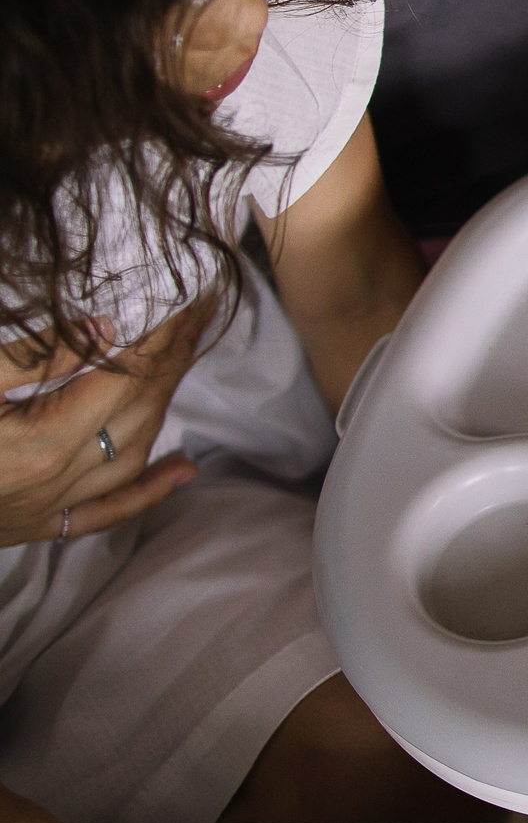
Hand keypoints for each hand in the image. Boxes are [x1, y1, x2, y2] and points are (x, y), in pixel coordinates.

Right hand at [0, 307, 206, 549]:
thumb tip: (107, 326)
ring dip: (166, 406)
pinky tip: (183, 472)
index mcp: (41, 442)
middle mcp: (56, 483)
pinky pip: (106, 514)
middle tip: (201, 312)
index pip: (128, 376)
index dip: (163, 332)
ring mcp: (46, 511)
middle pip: (139, 411)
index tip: (189, 295)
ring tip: (187, 361)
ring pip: (131, 457)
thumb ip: (37, 353)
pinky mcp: (31, 528)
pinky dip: (148, 493)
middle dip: (174, 357)